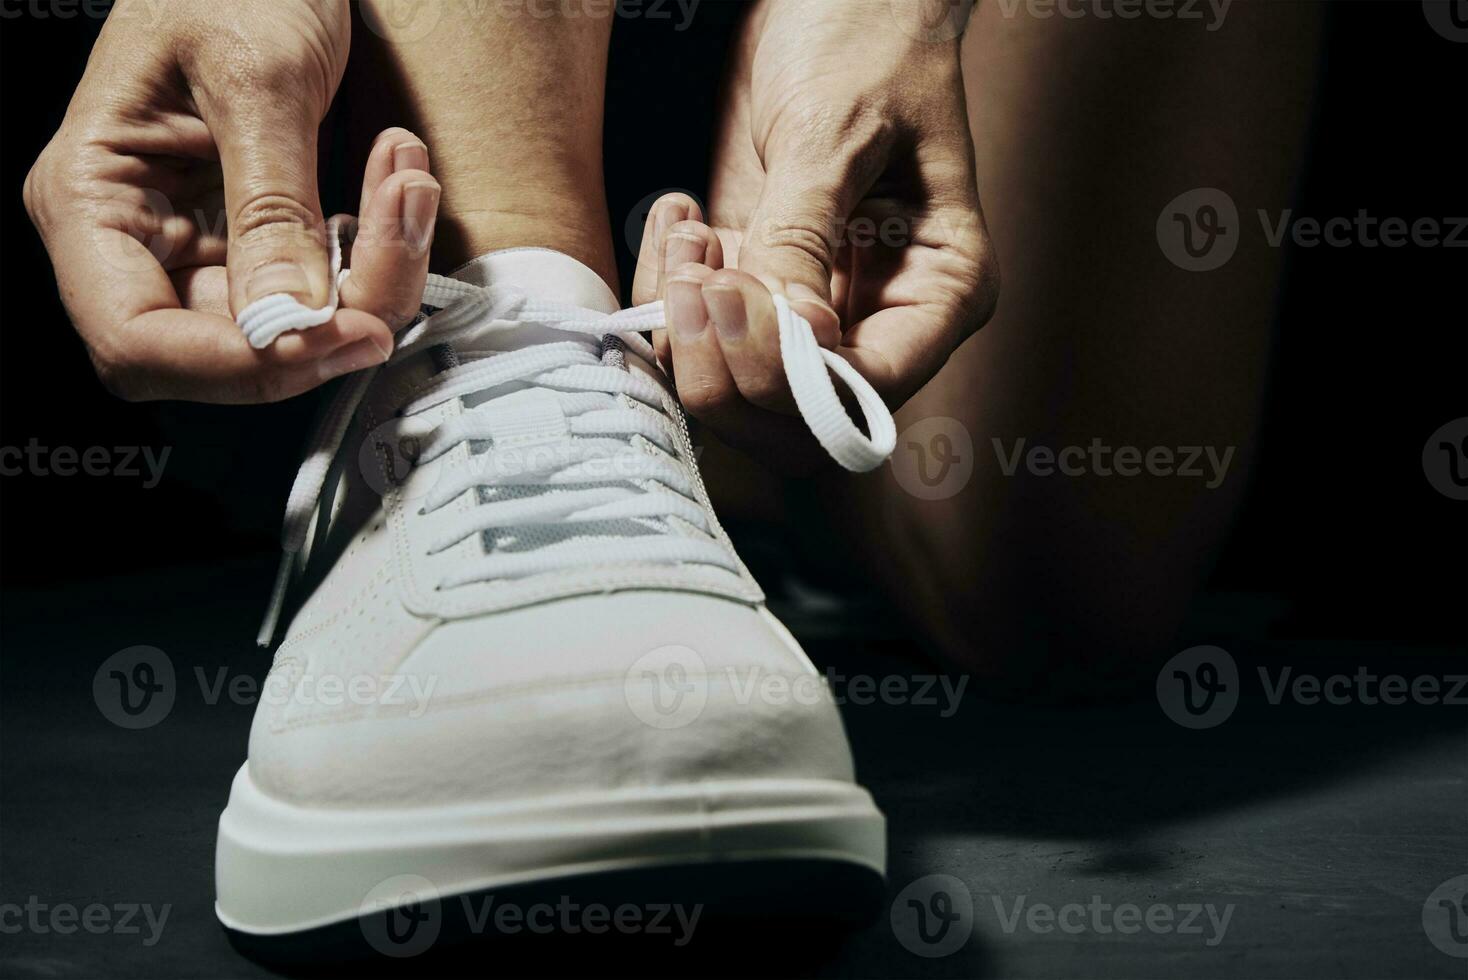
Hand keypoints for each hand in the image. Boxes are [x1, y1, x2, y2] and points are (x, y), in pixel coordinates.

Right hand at [24, 0, 439, 402]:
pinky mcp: (258, 237)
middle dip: (329, 316)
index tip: (338, 334)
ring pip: (292, 326)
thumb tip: (291, 320)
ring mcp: (200, 242)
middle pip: (226, 347)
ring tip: (405, 183)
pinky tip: (393, 184)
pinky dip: (374, 250)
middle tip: (395, 245)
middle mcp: (137, 236)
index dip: (241, 363)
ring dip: (371, 274)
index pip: (137, 342)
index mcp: (91, 197)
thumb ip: (272, 206)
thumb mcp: (256, 79)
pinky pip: (323, 286)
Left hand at [633, 0, 997, 462]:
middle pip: (798, 419)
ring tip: (689, 230)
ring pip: (738, 390)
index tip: (737, 294)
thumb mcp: (836, 131)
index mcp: (941, 291)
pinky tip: (681, 215)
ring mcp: (814, 308)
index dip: (792, 374)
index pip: (867, 391)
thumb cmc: (866, 41)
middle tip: (698, 275)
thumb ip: (805, 235)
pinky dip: (668, 295)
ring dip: (690, 330)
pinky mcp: (758, 283)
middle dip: (730, 367)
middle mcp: (881, 319)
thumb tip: (795, 336)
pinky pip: (701, 336)